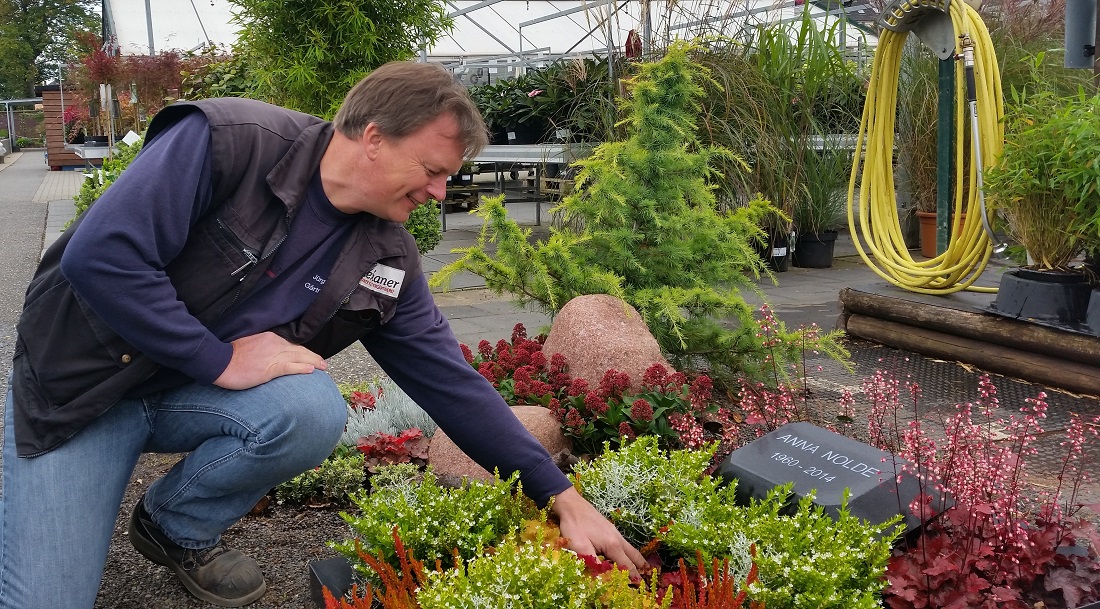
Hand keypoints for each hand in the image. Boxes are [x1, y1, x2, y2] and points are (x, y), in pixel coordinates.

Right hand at [213, 331, 327, 389]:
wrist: (219, 361)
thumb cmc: (231, 357)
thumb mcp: (251, 347)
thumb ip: (263, 349)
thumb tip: (270, 357)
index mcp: (270, 338)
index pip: (291, 345)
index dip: (303, 351)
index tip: (311, 356)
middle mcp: (275, 344)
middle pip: (299, 350)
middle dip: (313, 356)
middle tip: (323, 363)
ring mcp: (273, 355)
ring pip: (299, 357)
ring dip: (313, 362)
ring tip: (323, 367)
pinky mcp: (270, 367)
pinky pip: (290, 367)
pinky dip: (301, 368)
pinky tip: (311, 370)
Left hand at [551, 486, 647, 577]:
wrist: (572, 504)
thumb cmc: (574, 526)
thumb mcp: (580, 547)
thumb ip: (593, 562)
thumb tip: (604, 577)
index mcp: (612, 545)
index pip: (626, 565)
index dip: (633, 577)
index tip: (640, 586)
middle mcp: (617, 538)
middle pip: (633, 555)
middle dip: (641, 567)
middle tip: (649, 576)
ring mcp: (614, 532)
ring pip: (630, 548)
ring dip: (637, 558)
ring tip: (644, 567)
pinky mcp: (610, 528)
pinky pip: (625, 543)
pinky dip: (630, 551)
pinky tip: (627, 553)